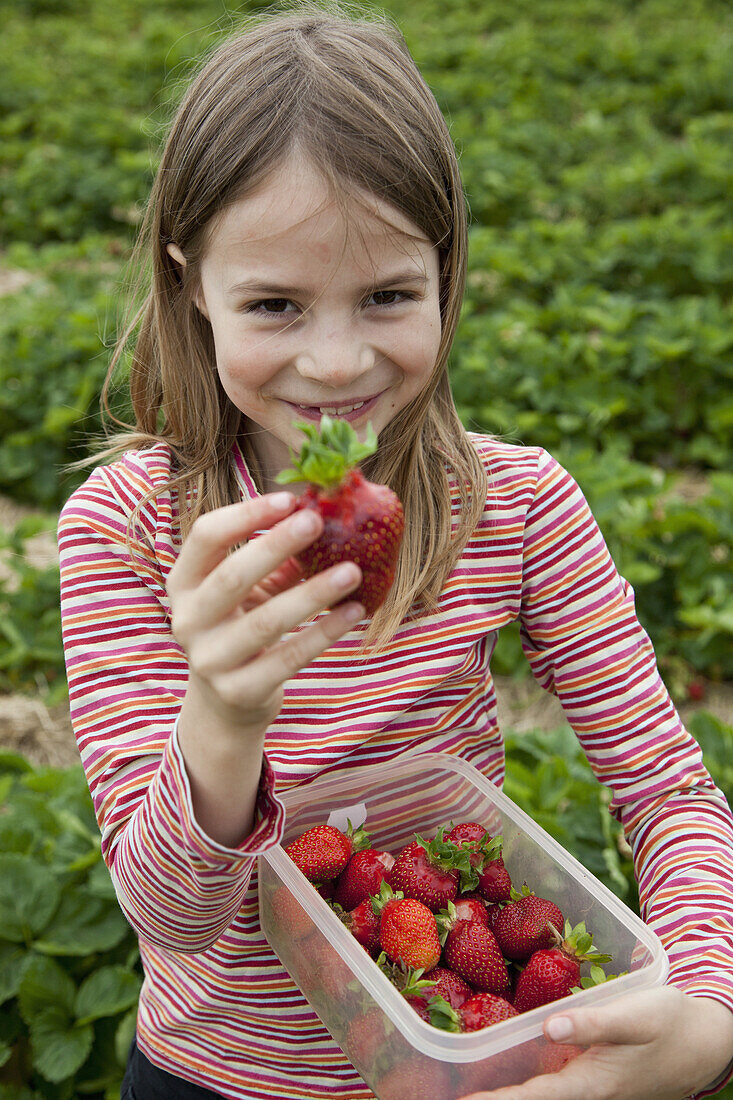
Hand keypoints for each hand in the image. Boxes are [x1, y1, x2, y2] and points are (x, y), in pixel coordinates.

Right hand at [168, 491, 362, 736]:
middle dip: (277, 545)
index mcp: (183, 582)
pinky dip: (324, 633)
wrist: (225, 703)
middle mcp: (188, 619)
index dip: (246, 514)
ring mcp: (210, 659)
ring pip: (266, 621)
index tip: (290, 499)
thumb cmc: (241, 626)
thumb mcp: (249, 591)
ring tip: (353, 571)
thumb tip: (328, 518)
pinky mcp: (239, 691)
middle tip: (319, 521)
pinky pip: (288, 658)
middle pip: (232, 576)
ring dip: (313, 592)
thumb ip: (277, 560)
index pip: (206, 536)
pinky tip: (355, 611)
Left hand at [456, 988, 732, 1099]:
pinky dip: (523, 1083)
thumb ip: (592, 1022)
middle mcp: (583, 1095)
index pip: (530, 1099)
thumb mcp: (634, 1015)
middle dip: (490, 1097)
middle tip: (443, 1092)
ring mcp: (587, 1093)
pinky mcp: (590, 1083)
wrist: (703, 1042)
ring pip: (537, 1095)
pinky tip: (502, 1069)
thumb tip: (549, 1025)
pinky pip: (549, 1086)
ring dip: (504, 1090)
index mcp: (589, 1084)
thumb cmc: (667, 1024)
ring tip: (464, 1084)